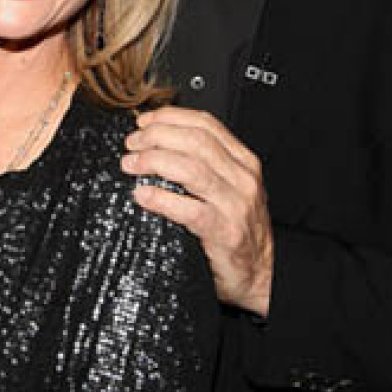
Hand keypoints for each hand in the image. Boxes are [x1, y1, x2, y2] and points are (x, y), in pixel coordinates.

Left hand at [122, 106, 273, 315]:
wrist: (260, 274)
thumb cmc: (237, 229)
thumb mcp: (229, 188)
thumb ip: (204, 164)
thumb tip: (159, 142)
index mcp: (243, 161)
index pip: (205, 124)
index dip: (170, 117)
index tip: (144, 121)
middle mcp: (243, 178)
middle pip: (195, 141)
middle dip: (157, 136)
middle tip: (132, 144)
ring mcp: (236, 204)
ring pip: (192, 169)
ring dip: (155, 161)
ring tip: (131, 164)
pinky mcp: (225, 232)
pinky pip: (189, 209)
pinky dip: (161, 199)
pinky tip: (143, 195)